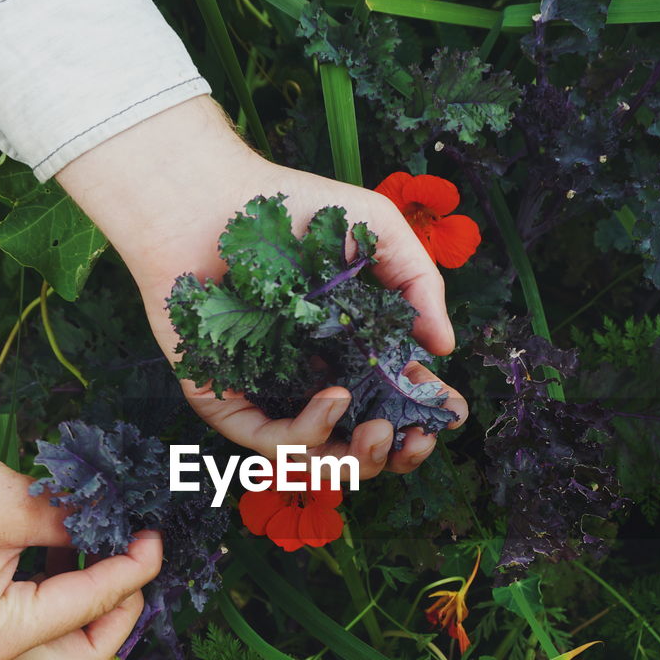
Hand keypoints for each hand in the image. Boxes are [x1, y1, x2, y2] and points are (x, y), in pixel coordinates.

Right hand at [0, 408, 161, 659]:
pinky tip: (63, 545)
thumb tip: (123, 527)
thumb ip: (74, 523)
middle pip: (78, 657)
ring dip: (86, 601)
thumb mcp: (8, 501)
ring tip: (103, 542)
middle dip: (119, 609)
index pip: (88, 611)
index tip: (157, 536)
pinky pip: (22, 626)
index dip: (134, 572)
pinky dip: (51, 593)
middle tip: (137, 555)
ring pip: (52, 646)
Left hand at [57, 96, 466, 477]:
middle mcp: (312, 377)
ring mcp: (270, 392)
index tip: (447, 414)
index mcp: (349, 348)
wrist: (212, 199)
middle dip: (396, 455)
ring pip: (317, 457)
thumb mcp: (379, 232)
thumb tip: (445, 346)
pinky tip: (335, 399)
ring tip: (380, 432)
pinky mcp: (227, 401)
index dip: (424, 418)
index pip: (392, 400)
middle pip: (358, 445)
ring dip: (359, 460)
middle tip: (415, 438)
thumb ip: (419, 283)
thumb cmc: (293, 208)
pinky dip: (310, 433)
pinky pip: (272, 442)